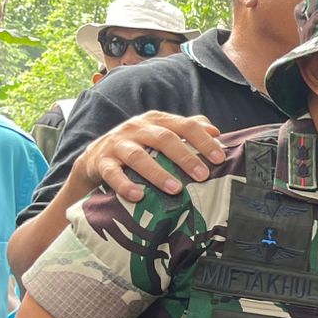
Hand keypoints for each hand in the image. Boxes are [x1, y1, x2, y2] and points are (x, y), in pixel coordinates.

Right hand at [69, 111, 225, 203]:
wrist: (96, 157)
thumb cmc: (140, 146)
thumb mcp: (162, 134)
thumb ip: (187, 130)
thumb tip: (215, 132)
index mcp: (156, 120)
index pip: (184, 126)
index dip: (203, 141)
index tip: (220, 159)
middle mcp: (137, 128)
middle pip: (164, 139)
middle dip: (185, 158)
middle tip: (203, 176)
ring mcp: (118, 144)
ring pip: (138, 156)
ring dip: (158, 173)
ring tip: (175, 189)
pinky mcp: (102, 162)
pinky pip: (113, 173)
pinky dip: (125, 185)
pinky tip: (138, 196)